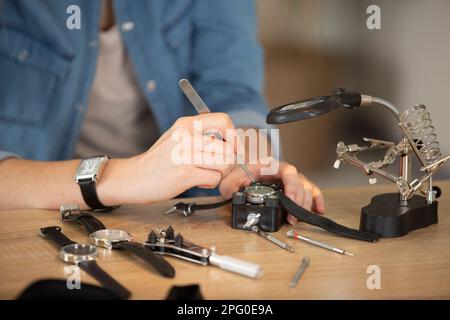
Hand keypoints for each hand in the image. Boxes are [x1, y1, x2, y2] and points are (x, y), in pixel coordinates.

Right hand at [99, 113, 236, 204]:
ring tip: (202, 174)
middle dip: (226, 162)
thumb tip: (231, 143)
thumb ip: (200, 135)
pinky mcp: (185, 173)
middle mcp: (187, 135)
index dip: (234, 136)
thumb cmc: (158, 161)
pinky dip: (209, 184)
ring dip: (218, 173)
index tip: (234, 148)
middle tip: (213, 168)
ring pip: (225, 163)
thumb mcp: (177, 137)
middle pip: (229, 148)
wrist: (133, 177)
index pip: (223, 120)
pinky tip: (195, 182)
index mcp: (186, 124)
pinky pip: (214, 178)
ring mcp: (185, 154)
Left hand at [219, 158, 324, 223]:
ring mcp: (291, 179)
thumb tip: (230, 191)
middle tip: (293, 217)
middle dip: (299, 201)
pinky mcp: (294, 187)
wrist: (240, 171)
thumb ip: (229, 184)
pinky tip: (318, 209)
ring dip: (306, 204)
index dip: (292, 186)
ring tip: (299, 218)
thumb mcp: (231, 177)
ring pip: (307, 188)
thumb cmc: (240, 172)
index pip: (288, 172)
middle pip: (301, 182)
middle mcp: (284, 171)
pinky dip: (316, 200)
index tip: (290, 200)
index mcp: (271, 166)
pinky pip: (311, 191)